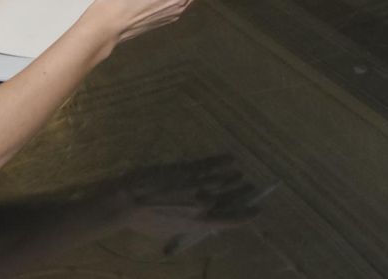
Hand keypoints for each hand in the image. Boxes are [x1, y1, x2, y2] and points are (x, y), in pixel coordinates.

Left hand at [110, 156, 262, 238]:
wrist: (128, 201)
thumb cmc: (144, 220)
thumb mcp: (169, 230)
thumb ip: (188, 224)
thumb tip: (200, 218)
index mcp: (199, 223)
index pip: (231, 220)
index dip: (248, 215)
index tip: (259, 209)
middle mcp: (202, 205)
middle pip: (230, 198)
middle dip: (243, 193)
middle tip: (251, 188)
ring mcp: (196, 186)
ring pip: (223, 180)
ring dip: (233, 177)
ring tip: (239, 175)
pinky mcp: (187, 170)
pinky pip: (210, 164)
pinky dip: (222, 161)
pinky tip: (230, 158)